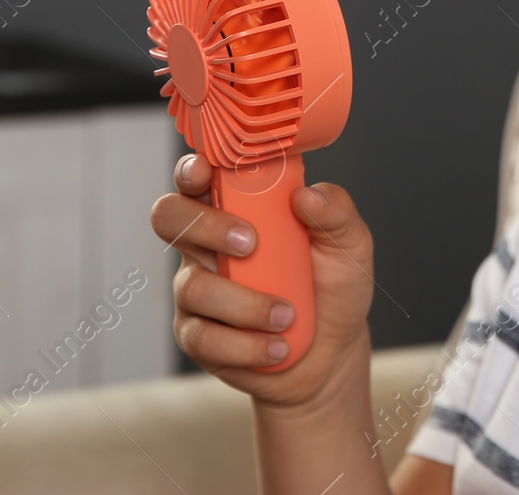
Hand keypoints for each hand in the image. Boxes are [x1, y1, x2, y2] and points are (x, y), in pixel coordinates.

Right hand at [150, 153, 375, 407]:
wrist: (332, 350)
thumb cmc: (333, 287)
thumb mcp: (349, 244)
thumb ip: (336, 212)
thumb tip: (307, 195)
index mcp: (238, 208)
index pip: (198, 176)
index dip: (193, 169)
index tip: (207, 172)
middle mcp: (207, 243)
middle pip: (169, 217)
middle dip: (205, 226)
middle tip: (252, 244)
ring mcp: (197, 288)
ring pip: (194, 286)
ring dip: (245, 303)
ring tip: (287, 315)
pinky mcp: (197, 334)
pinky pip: (202, 338)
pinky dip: (245, 345)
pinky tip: (276, 346)